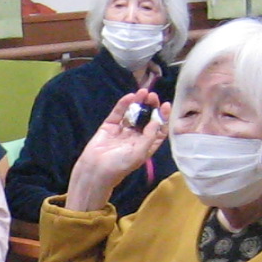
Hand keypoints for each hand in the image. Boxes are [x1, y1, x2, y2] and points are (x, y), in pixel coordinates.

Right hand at [64, 90, 169, 212]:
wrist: (95, 170)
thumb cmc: (120, 165)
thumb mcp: (140, 153)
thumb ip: (149, 136)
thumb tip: (157, 120)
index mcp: (145, 146)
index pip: (157, 129)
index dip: (163, 117)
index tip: (165, 105)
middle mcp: (135, 137)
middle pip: (146, 119)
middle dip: (151, 107)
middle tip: (153, 96)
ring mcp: (122, 131)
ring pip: (133, 114)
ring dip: (138, 103)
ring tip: (143, 92)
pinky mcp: (109, 126)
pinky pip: (118, 113)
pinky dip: (123, 105)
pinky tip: (130, 97)